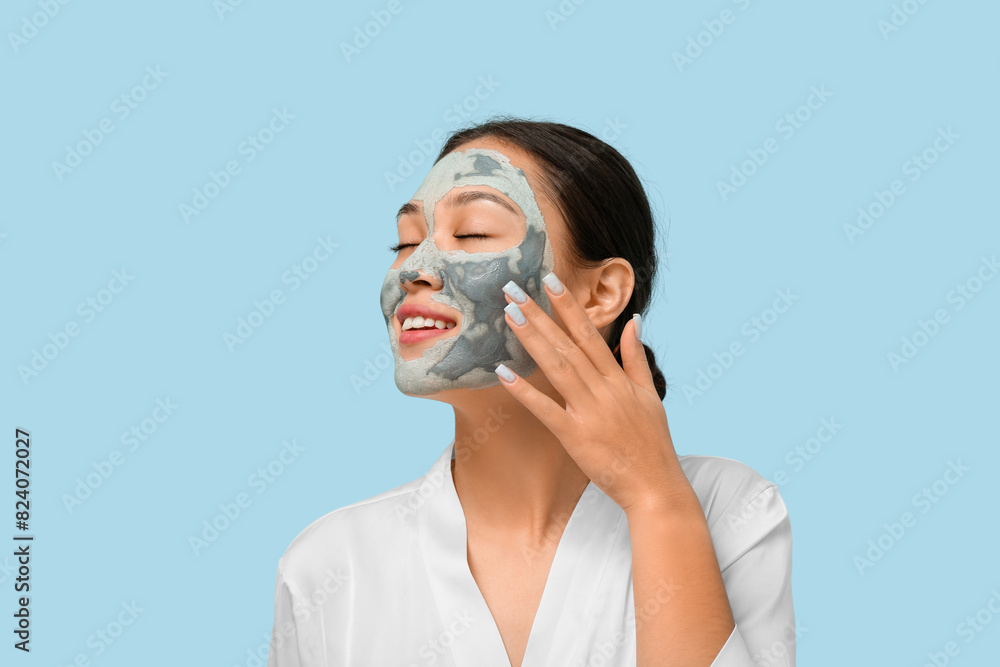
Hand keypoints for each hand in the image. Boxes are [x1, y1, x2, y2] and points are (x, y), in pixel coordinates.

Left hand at [496, 273, 692, 513]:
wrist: (656, 487)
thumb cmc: (652, 443)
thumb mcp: (650, 395)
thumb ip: (635, 358)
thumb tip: (634, 322)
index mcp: (618, 379)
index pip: (590, 334)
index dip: (569, 307)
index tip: (550, 281)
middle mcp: (604, 389)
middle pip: (567, 345)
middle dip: (540, 315)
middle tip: (514, 289)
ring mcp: (590, 412)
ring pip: (557, 368)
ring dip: (532, 340)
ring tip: (509, 315)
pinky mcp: (576, 436)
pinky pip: (546, 409)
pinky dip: (525, 391)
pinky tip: (503, 372)